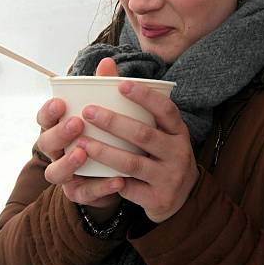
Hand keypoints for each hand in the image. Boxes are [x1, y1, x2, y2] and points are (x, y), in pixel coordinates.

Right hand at [36, 58, 123, 212]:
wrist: (121, 170)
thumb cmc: (108, 132)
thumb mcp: (107, 110)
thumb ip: (104, 89)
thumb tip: (107, 62)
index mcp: (59, 128)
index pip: (44, 119)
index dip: (48, 112)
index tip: (60, 103)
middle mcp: (58, 152)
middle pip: (46, 144)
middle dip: (58, 133)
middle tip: (77, 123)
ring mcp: (67, 175)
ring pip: (55, 173)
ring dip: (68, 163)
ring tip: (83, 152)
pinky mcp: (81, 193)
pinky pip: (85, 194)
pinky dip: (101, 188)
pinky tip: (117, 180)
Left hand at [77, 78, 197, 222]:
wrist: (181, 200)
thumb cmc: (162, 156)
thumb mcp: (161, 133)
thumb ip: (136, 105)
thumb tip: (105, 65)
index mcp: (179, 132)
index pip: (166, 110)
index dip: (145, 96)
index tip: (121, 84)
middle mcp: (178, 153)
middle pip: (144, 134)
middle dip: (114, 122)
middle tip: (88, 111)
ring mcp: (169, 177)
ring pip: (133, 162)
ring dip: (104, 151)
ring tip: (82, 142)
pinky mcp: (158, 199)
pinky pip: (128, 188)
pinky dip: (109, 180)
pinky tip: (89, 172)